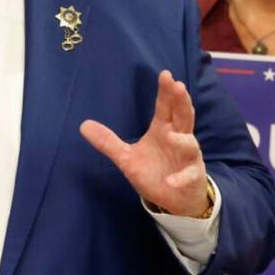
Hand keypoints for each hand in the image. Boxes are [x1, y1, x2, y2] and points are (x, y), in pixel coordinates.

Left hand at [80, 70, 209, 216]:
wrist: (174, 200)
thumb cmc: (155, 172)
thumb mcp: (127, 158)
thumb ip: (108, 142)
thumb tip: (83, 125)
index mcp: (163, 130)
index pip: (165, 107)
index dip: (166, 92)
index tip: (165, 75)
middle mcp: (178, 139)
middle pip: (183, 117)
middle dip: (181, 102)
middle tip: (178, 86)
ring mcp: (187, 158)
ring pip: (190, 144)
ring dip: (182, 140)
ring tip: (171, 137)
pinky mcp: (192, 177)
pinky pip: (189, 175)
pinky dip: (181, 177)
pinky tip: (171, 180)